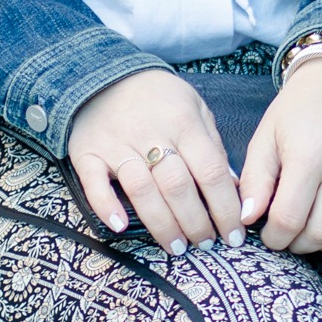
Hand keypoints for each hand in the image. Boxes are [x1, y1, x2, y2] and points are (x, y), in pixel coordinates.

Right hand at [67, 71, 244, 254]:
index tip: (234, 234)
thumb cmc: (157, 97)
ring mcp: (117, 144)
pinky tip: (121, 226)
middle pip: (178, 187)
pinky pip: (94, 183)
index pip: (211, 172)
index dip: (225, 208)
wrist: (102, 74)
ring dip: (162, 225)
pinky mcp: (88, 152)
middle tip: (206, 245)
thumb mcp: (194, 107)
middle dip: (196, 223)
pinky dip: (107, 206)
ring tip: (177, 247)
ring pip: (142, 191)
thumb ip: (212, 145)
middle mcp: (151, 133)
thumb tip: (233, 187)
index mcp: (183, 122)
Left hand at [239, 56, 321, 254]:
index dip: (275, 238)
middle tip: (290, 236)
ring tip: (315, 231)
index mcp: (308, 154)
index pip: (289, 218)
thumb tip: (247, 219)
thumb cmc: (297, 110)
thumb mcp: (265, 138)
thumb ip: (255, 180)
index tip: (269, 235)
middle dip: (299, 244)